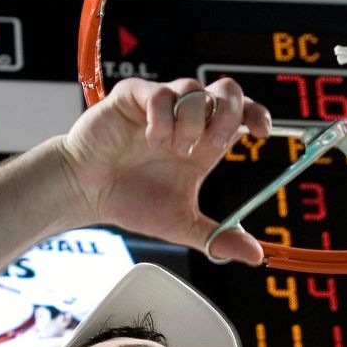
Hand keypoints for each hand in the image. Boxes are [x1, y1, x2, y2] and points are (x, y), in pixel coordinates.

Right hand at [57, 77, 271, 264]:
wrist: (86, 193)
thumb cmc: (129, 201)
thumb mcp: (180, 224)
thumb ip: (217, 237)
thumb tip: (256, 256)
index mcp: (203, 141)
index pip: (242, 112)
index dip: (257, 114)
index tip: (261, 133)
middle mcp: (186, 118)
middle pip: (226, 90)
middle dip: (226, 115)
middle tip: (209, 146)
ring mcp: (161, 104)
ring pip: (194, 90)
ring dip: (191, 123)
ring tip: (172, 149)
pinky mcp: (133, 96)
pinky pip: (160, 94)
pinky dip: (161, 119)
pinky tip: (149, 141)